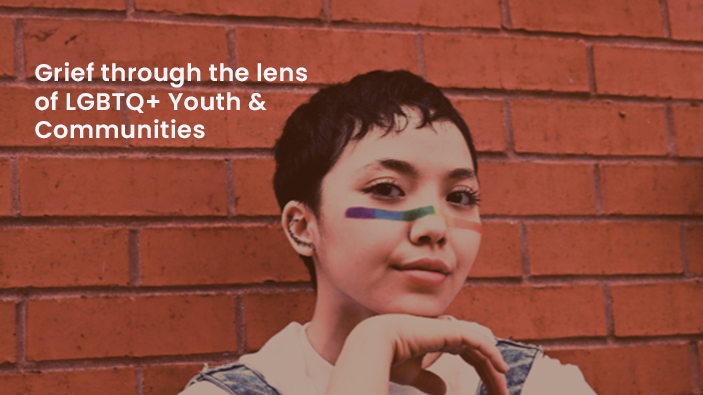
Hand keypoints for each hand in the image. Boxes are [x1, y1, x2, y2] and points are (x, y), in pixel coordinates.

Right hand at [354, 314, 508, 394]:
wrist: (374, 344)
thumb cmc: (388, 358)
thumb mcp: (413, 375)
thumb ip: (429, 380)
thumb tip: (443, 391)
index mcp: (438, 339)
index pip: (470, 354)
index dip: (483, 372)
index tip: (493, 393)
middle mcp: (446, 332)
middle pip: (479, 353)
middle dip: (492, 375)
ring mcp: (449, 330)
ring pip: (482, 349)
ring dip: (494, 370)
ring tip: (503, 390)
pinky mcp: (450, 331)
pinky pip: (479, 342)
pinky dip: (492, 354)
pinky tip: (502, 370)